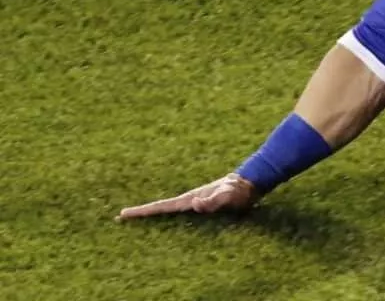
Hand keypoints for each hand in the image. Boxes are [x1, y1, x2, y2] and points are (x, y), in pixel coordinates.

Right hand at [115, 173, 260, 220]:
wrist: (250, 182)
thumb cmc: (239, 191)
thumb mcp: (228, 197)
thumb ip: (213, 201)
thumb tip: (195, 205)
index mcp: (190, 199)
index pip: (162, 207)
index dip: (143, 211)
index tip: (123, 214)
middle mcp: (189, 199)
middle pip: (161, 207)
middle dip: (141, 212)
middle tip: (120, 217)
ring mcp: (195, 200)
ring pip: (169, 208)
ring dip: (152, 212)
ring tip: (135, 217)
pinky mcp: (202, 203)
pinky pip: (179, 211)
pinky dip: (167, 213)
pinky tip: (163, 218)